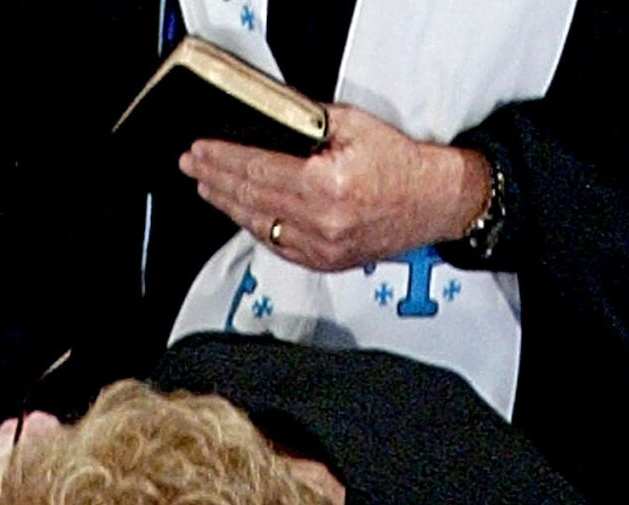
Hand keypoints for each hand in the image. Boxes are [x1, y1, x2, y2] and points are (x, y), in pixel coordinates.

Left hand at [178, 104, 490, 270]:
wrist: (435, 202)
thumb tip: (269, 117)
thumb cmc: (402, 165)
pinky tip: (239, 211)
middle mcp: (322, 221)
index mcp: (328, 185)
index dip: (223, 159)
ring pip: (258, 225)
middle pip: (251, 199)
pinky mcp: (323, 262)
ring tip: (207, 187)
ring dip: (227, 204)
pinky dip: (254, 225)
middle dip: (215, 179)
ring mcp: (321, 247)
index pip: (258, 170)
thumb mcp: (355, 125)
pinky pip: (276, 243)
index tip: (201, 151)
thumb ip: (308, 121)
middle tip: (193, 167)